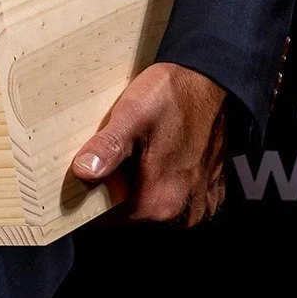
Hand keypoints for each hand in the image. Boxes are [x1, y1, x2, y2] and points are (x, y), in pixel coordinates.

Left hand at [70, 61, 227, 225]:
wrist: (212, 79)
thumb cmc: (173, 95)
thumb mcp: (132, 114)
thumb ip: (109, 147)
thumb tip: (83, 173)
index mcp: (159, 201)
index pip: (110, 218)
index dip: (96, 194)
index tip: (92, 170)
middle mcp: (183, 209)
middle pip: (133, 211)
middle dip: (120, 187)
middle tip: (118, 151)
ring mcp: (199, 199)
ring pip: (156, 203)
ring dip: (143, 183)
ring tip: (141, 150)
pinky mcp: (209, 186)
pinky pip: (180, 195)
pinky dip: (167, 180)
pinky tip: (161, 154)